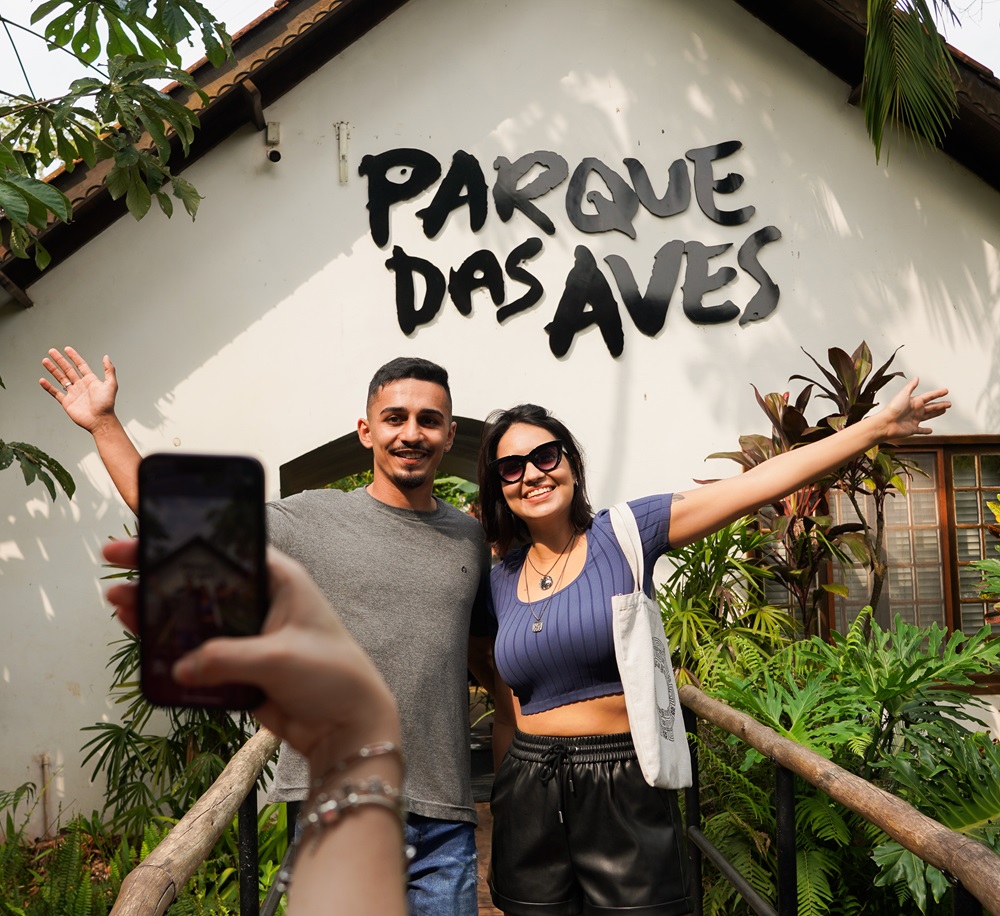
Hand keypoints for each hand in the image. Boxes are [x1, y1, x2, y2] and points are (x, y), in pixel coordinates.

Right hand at [40, 347, 118, 432]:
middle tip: (51, 351)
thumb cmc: (107, 404)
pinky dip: (48, 387)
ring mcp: (73, 393)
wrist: (100, 421)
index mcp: (91, 381)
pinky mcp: (67, 402)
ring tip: (45, 361)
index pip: (81, 365)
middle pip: (68, 370)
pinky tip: (42, 380)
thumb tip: (106, 356)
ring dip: (52, 370)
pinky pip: (55, 393)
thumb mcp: (111, 385)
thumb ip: (109, 370)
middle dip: (60, 360)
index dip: (74, 357)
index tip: (67, 349)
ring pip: (60, 379)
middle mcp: (81, 386)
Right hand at [102, 541, 401, 769]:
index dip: (183, 543)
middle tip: (116, 570)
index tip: (144, 538)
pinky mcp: (240, 666)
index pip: (225, 552)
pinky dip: (172, 650)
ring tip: (120, 605)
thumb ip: (227, 658)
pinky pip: (198, 654)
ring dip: (160, 613)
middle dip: (161, 577)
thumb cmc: (333, 676)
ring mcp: (249, 635)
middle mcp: (262, 602)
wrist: (349, 728)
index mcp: (281, 581)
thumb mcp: (280, 659)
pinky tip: (144, 643)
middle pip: (203, 583)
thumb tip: (179, 666)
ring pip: (196, 618)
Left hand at [876, 377, 950, 439]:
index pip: (929, 396)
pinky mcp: (912, 429)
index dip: (938, 393)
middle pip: (931, 406)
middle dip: (940, 404)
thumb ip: (910, 387)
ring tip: (944, 410)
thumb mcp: (903, 395)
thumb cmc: (892, 409)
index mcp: (914, 401)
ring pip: (929, 416)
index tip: (945, 391)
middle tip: (949, 403)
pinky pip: (921, 430)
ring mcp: (914, 420)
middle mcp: (915, 410)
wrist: (885, 424)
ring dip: (936, 413)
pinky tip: (930, 430)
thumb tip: (916, 377)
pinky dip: (926, 431)